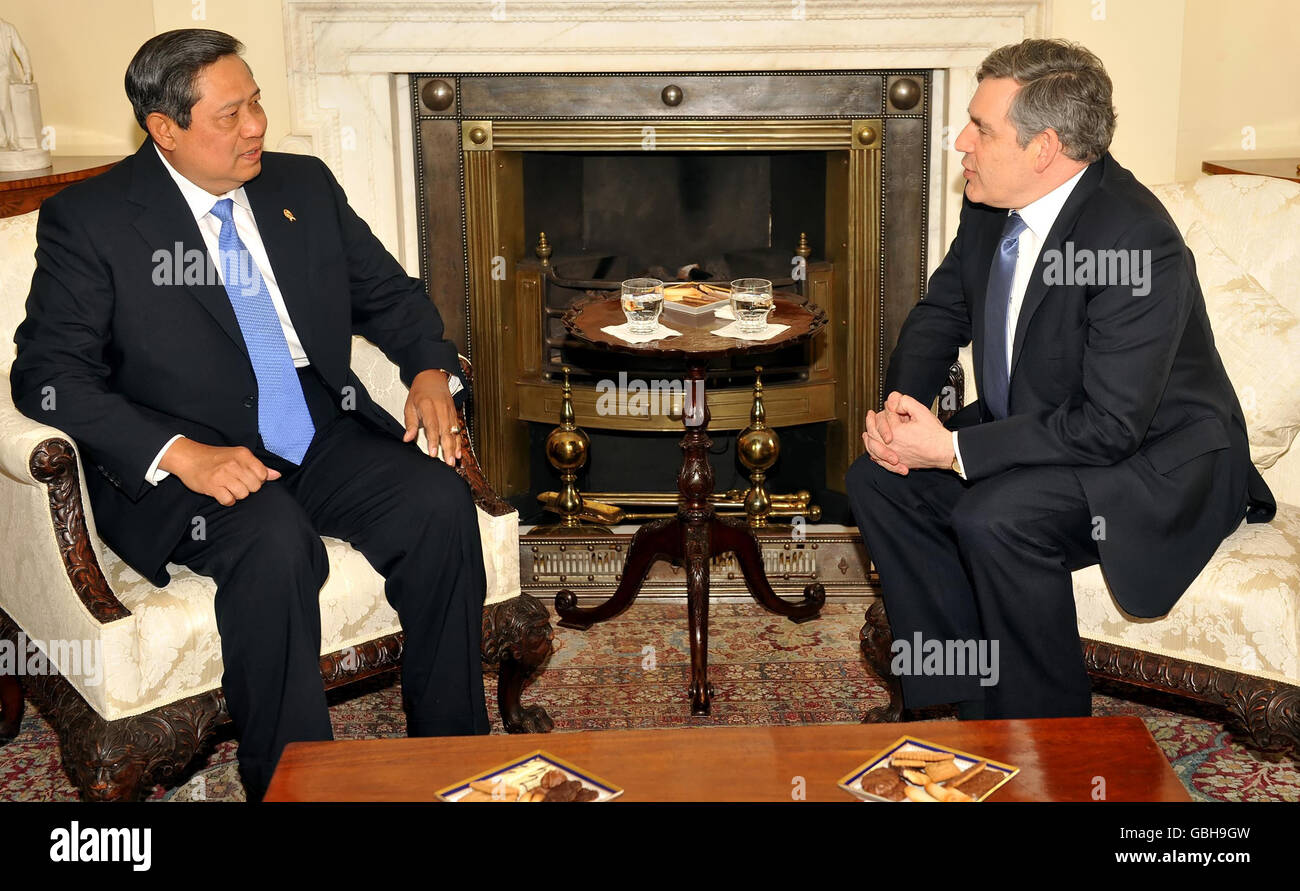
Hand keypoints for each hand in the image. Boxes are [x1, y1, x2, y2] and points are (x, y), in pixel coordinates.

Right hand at [159, 439, 280, 505]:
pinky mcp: (212, 486)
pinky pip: (229, 501)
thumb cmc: (215, 458)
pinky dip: (226, 500)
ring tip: (228, 487)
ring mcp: (223, 475)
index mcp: (243, 455)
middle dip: (247, 488)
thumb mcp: (238, 456)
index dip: (257, 480)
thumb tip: (277, 475)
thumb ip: (258, 466)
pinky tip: (221, 493)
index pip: (263, 475)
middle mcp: (234, 464)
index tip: (246, 477)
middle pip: (255, 487)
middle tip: (235, 483)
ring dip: (236, 495)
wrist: (188, 457)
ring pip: (243, 495)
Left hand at [403, 368, 462, 466]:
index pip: (432, 426)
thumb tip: (407, 439)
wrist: (433, 378)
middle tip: (448, 463)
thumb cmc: (420, 393)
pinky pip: (458, 430)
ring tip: (454, 460)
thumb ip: (410, 423)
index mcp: (428, 406)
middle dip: (447, 448)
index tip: (433, 453)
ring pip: (454, 432)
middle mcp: (442, 409)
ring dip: (455, 447)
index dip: (433, 441)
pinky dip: (459, 442)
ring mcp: (450, 412)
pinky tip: (458, 452)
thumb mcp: (410, 406)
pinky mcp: (455, 414)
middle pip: (446, 432)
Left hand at [862, 391, 955, 474]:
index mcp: (896, 432)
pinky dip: (874, 455)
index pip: (886, 417)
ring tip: (866, 432)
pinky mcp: (898, 463)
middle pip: (873, 432)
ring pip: (873, 447)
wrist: (944, 451)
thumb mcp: (921, 411)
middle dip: (870, 422)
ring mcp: (894, 455)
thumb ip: (905, 402)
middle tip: (869, 415)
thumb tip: (894, 402)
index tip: (894, 408)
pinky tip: (873, 452)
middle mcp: (892, 445)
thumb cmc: (935, 435)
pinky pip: (880, 461)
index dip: (890, 410)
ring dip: (868, 439)